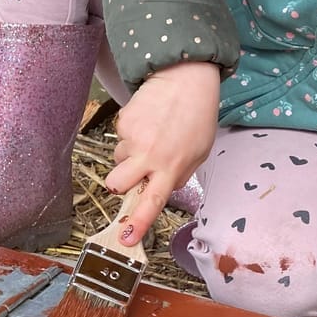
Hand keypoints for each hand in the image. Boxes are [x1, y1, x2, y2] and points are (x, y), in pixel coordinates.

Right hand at [103, 62, 221, 246]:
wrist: (184, 78)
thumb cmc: (196, 117)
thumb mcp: (199, 153)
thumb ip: (179, 176)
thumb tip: (159, 190)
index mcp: (172, 168)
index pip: (151, 202)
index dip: (137, 223)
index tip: (125, 238)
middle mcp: (150, 156)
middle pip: (117, 185)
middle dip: (119, 184)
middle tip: (133, 172)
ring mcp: (134, 139)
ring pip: (118, 160)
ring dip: (130, 154)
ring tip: (151, 135)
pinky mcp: (123, 122)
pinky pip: (120, 138)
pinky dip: (131, 134)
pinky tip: (148, 121)